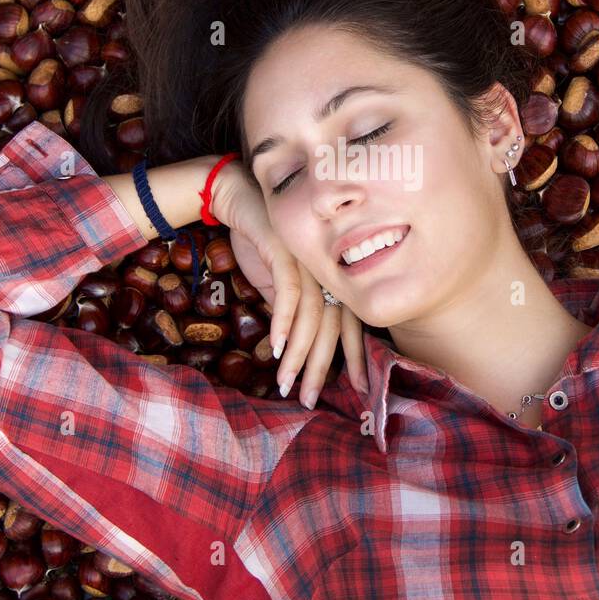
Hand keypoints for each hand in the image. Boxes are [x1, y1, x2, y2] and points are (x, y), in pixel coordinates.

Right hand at [210, 164, 368, 407]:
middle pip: (332, 327)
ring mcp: (311, 260)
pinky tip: (275, 347)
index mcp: (331, 280)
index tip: (359, 389)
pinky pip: (289, 293)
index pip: (349, 325)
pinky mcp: (288, 250)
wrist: (239, 200)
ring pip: (311, 317)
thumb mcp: (278, 284)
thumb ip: (292, 311)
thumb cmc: (261, 243)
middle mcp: (328, 271)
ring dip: (296, 353)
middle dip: (320, 367)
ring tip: (286, 382)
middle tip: (309, 400)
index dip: (354, 357)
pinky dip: (282, 322)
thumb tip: (293, 346)